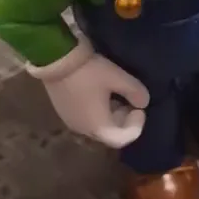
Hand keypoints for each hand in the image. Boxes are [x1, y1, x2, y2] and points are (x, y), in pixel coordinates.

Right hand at [28, 41, 148, 147]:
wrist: (55, 59)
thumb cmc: (89, 71)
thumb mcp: (117, 78)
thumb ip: (135, 92)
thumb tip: (143, 102)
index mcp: (98, 127)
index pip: (122, 139)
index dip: (136, 127)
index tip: (139, 109)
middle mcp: (83, 130)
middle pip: (109, 134)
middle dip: (123, 120)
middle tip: (130, 102)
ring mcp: (71, 122)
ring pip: (97, 126)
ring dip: (110, 115)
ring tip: (115, 96)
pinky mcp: (63, 112)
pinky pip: (85, 118)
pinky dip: (97, 111)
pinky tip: (98, 93)